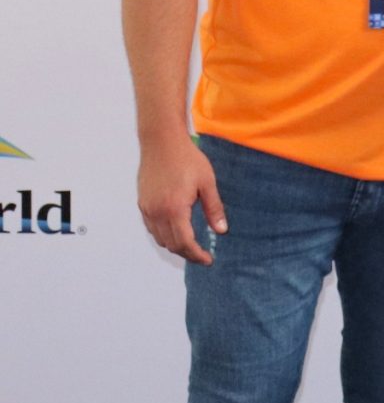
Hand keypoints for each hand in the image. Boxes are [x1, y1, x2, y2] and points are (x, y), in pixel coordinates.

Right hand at [137, 136, 225, 264]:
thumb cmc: (187, 159)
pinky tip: (177, 231)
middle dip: (187, 254)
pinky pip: (152, 228)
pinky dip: (164, 235)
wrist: (162, 142)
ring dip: (175, 246)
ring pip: (160, 238)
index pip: (185, 243)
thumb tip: (222, 231)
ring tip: (192, 246)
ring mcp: (147, 209)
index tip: (208, 260)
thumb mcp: (207, 183)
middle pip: (171, 245)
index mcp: (174, 209)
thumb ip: (214, 209)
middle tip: (203, 256)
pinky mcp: (142, 204)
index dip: (197, 255)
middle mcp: (157, 212)